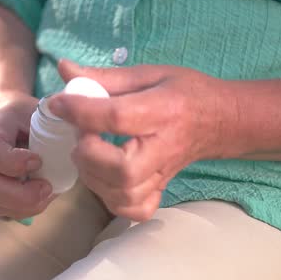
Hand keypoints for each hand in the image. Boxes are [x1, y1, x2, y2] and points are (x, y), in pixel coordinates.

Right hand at [0, 92, 54, 219]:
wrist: (10, 122)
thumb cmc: (25, 116)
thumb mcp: (37, 109)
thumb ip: (53, 118)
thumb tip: (80, 128)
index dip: (12, 161)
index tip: (38, 160)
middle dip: (20, 195)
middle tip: (47, 187)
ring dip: (27, 206)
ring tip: (49, 192)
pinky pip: (8, 212)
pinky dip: (29, 209)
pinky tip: (44, 197)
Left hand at [48, 60, 225, 220]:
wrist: (221, 121)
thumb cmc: (185, 93)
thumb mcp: (148, 74)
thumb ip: (104, 77)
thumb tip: (64, 69)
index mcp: (163, 111)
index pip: (117, 117)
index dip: (81, 111)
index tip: (58, 103)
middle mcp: (164, 148)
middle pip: (123, 169)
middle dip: (90, 154)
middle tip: (81, 135)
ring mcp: (163, 175)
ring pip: (124, 194)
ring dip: (94, 176)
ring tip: (89, 153)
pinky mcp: (161, 190)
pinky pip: (134, 210)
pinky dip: (113, 199)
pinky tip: (106, 178)